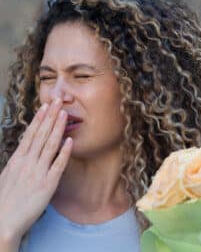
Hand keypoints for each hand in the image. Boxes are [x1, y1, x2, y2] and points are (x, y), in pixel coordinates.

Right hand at [0, 98, 71, 239]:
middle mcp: (28, 162)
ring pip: (50, 145)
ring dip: (57, 128)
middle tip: (57, 101)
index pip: (30, 134)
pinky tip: (70, 140)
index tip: (45, 106)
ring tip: (64, 113)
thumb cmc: (4, 199)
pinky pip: (58, 165)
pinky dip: (64, 152)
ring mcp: (38, 172)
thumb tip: (27, 148)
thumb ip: (19, 160)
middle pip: (41, 134)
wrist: (2, 223)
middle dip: (50, 116)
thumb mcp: (8, 174)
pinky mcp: (48, 184)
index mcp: (17, 159)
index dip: (39, 119)